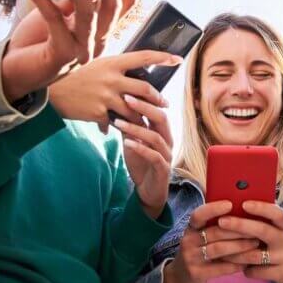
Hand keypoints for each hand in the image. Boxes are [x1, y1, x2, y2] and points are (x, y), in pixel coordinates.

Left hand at [2, 0, 151, 102]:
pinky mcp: (63, 54)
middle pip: (111, 8)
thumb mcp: (60, 15)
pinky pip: (54, 19)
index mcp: (100, 32)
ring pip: (88, 12)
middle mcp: (97, 42)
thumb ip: (76, 1)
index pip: (124, 6)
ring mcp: (83, 50)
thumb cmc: (37, 42)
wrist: (16, 73)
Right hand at [49, 51, 181, 131]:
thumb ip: (117, 70)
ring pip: (134, 110)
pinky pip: (115, 123)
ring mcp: (105, 96)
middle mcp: (111, 78)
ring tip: (145, 121)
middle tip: (164, 103)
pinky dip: (116, 128)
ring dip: (142, 117)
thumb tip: (137, 76)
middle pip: (145, 89)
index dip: (162, 57)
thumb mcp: (97, 66)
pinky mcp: (98, 113)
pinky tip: (113, 131)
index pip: (143, 57)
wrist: (52, 91)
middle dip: (158, 98)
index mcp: (112, 63)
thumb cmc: (77, 76)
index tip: (178, 59)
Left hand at [112, 94, 174, 217]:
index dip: (144, 100)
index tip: (127, 90)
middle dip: (143, 107)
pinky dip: (140, 148)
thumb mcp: (132, 143)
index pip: (157, 110)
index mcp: (162, 132)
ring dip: (136, 128)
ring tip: (119, 123)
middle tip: (126, 99)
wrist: (148, 192)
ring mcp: (167, 155)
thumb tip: (115, 108)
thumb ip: (129, 128)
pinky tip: (127, 143)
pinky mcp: (163, 169)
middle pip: (161, 118)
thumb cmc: (142, 165)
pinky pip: (154, 156)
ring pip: (155, 137)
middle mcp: (168, 141)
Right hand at [163, 201, 259, 282]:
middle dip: (238, 229)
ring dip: (240, 246)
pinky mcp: (196, 273)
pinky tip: (247, 263)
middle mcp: (188, 240)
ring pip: (219, 249)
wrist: (179, 277)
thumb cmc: (197, 251)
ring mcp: (191, 258)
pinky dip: (235, 264)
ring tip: (255, 243)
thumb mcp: (200, 236)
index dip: (213, 208)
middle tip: (256, 228)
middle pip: (215, 232)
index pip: (198, 215)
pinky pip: (220, 268)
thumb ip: (215, 226)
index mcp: (191, 228)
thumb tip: (241, 212)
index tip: (230, 204)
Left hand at [219, 202, 282, 282]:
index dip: (261, 207)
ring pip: (254, 255)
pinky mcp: (282, 274)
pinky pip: (256, 272)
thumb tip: (237, 207)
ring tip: (220, 249)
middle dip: (240, 225)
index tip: (244, 204)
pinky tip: (239, 266)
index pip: (276, 213)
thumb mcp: (280, 231)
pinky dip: (245, 269)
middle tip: (221, 221)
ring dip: (234, 253)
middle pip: (263, 231)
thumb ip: (265, 223)